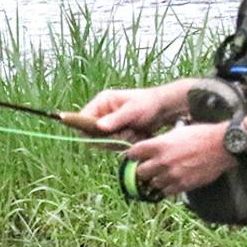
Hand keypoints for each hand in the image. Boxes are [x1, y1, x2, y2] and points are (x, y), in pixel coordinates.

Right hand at [78, 78, 193, 137]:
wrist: (164, 110)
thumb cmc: (148, 104)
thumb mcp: (132, 111)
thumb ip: (115, 119)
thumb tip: (99, 127)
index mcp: (101, 102)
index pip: (82, 118)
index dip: (88, 130)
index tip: (105, 136)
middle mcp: (102, 113)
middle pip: (93, 134)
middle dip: (110, 138)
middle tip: (128, 132)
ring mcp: (109, 124)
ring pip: (105, 141)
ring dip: (120, 140)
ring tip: (136, 132)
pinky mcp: (116, 133)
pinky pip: (114, 144)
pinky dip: (126, 143)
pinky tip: (137, 135)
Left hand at [124, 122, 233, 197]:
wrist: (221, 146)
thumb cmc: (200, 135)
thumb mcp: (176, 132)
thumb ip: (160, 142)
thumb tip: (150, 148)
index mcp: (158, 145)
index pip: (133, 153)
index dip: (131, 155)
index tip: (133, 157)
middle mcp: (162, 161)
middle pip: (139, 172)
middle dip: (140, 170)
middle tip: (145, 169)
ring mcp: (172, 174)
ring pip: (151, 184)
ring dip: (153, 181)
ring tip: (158, 177)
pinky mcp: (183, 185)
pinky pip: (165, 192)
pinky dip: (164, 189)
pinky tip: (168, 184)